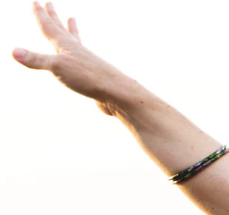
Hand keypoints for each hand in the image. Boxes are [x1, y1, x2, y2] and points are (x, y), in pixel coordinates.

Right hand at [12, 2, 133, 115]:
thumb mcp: (58, 67)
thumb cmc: (89, 78)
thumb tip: (13, 51)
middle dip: (54, 16)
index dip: (41, 15)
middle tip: (50, 3)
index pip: (50, 27)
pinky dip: (78, 52)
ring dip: (71, 28)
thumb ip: (36, 60)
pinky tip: (81, 56)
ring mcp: (86, 61)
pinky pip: (80, 58)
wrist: (117, 93)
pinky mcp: (92, 74)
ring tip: (72, 19)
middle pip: (62, 29)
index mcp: (67, 46)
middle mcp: (77, 50)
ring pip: (75, 41)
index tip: (36, 2)